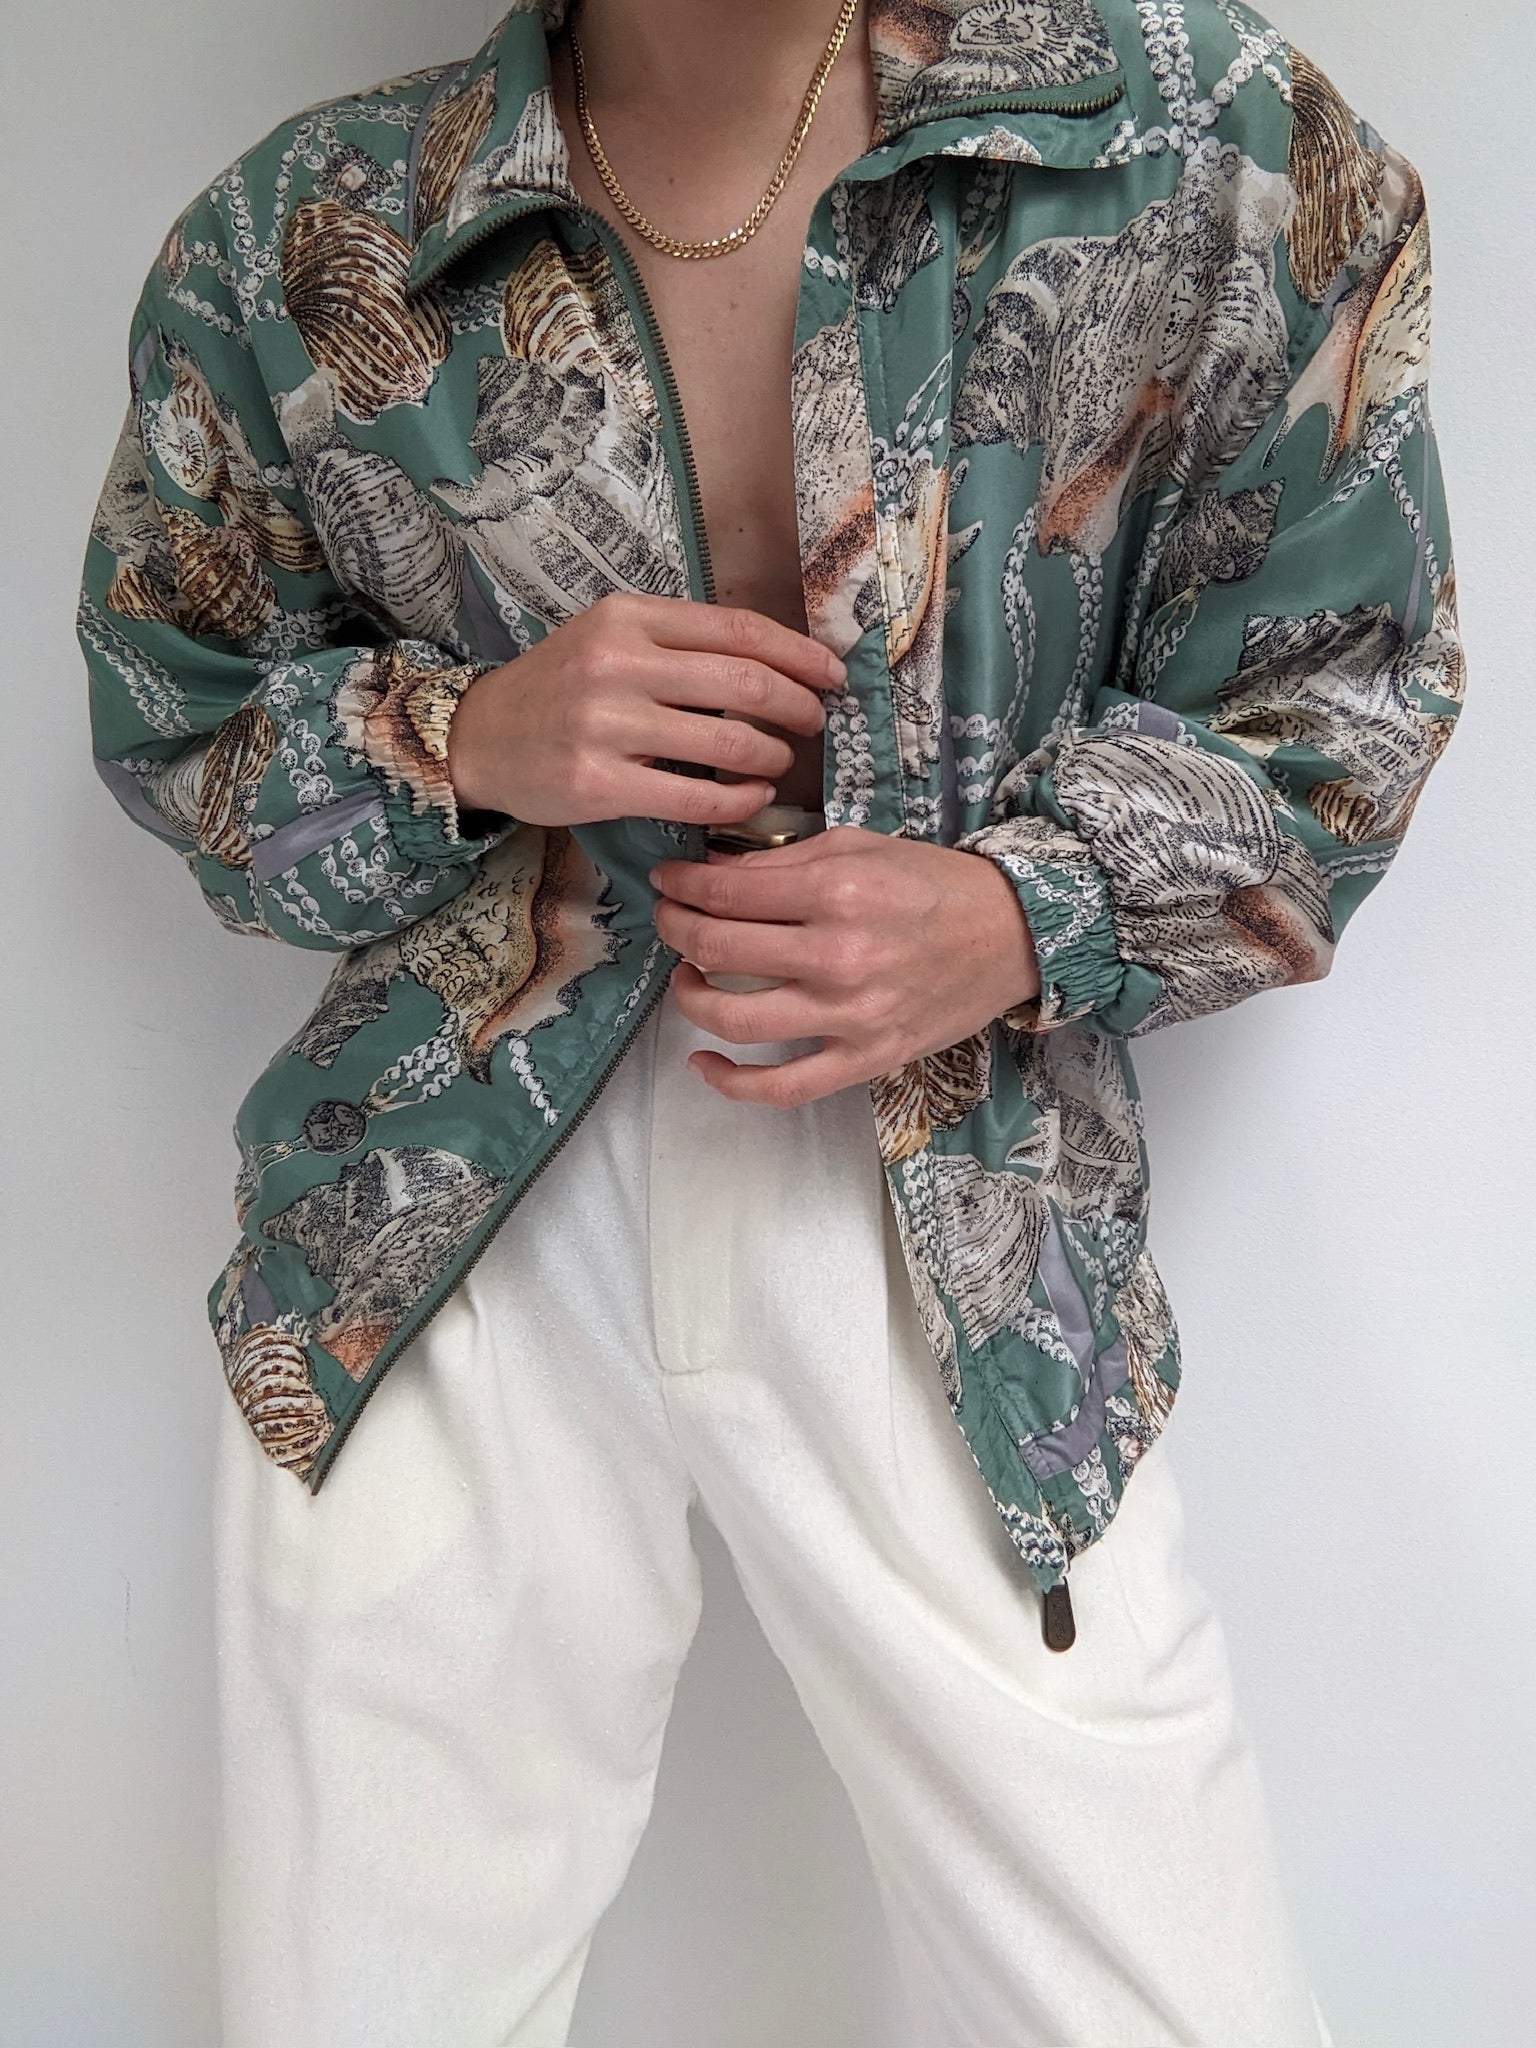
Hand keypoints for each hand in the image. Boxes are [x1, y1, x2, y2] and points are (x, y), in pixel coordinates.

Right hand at [445, 592, 842, 828]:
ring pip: (728, 740)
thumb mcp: (609, 638)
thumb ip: (679, 641)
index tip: (832, 674)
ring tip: (780, 761)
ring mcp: (607, 725)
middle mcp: (619, 663)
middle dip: (798, 704)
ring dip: (772, 754)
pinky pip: (697, 795)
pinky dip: (740, 799)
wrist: (478, 739)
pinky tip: (752, 796)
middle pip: (745, 682)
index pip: (739, 630)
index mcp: (630, 617)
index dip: (800, 654)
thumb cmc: (558, 689)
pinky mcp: (600, 784)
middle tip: (816, 722)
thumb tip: (773, 659)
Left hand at [649, 827, 1040, 1106]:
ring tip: (687, 979)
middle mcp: (837, 955)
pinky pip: (784, 1088)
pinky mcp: (866, 1059)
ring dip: (689, 999)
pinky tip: (704, 1062)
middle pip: (717, 950)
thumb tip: (713, 872)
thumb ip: (784, 860)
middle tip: (669, 919)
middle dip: (674, 930)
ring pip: (735, 1020)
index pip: (725, 892)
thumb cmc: (934, 884)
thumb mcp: (860, 847)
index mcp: (835, 892)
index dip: (680, 886)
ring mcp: (850, 1015)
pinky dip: (732, 1082)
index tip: (667, 881)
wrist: (1013, 934)